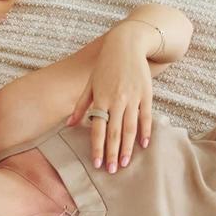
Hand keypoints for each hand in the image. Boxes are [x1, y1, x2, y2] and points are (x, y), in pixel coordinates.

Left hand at [67, 22, 155, 173]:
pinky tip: (144, 145)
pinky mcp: (146, 94)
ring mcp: (133, 97)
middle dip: (112, 153)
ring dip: (128, 147)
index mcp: (101, 98)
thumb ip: (81, 105)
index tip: (97, 163)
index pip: (98, 128)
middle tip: (111, 171)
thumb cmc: (105, 66)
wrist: (127, 45)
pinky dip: (145, 131)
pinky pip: (146, 117)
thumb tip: (69, 125)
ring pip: (130, 127)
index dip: (98, 147)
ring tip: (125, 163)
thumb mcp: (90, 84)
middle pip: (115, 132)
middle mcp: (117, 100)